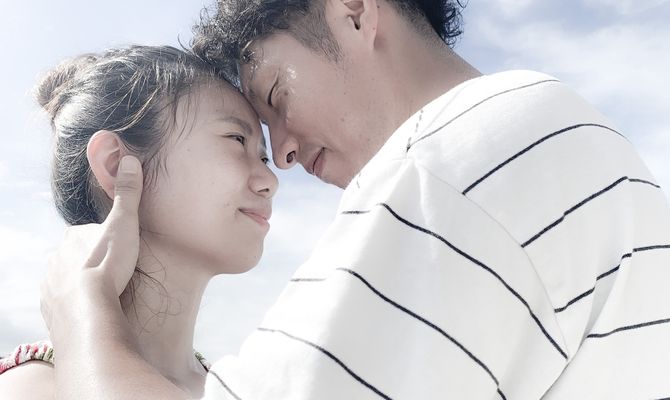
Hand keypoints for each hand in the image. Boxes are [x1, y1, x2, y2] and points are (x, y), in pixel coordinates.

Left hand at [41, 155, 143, 331]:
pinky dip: (76, 303)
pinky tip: (92, 309)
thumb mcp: (124, 223)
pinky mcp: (50, 308)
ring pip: (69, 278)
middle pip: (78, 255)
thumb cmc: (108, 265)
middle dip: (93, 261)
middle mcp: (56, 257)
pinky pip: (63, 302)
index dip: (108, 240)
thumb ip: (128, 193)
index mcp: (73, 236)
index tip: (122, 250)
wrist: (88, 311)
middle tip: (116, 272)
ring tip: (106, 293)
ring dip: (84, 282)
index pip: (91, 232)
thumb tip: (129, 158)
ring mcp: (50, 284)